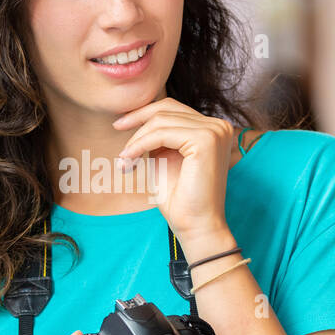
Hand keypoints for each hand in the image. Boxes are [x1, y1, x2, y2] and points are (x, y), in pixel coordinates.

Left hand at [112, 97, 232, 242]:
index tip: (121, 124)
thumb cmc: (179, 198)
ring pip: (161, 121)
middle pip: (167, 108)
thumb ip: (159, 136)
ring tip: (124, 159)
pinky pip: (161, 134)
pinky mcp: (206, 140)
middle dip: (137, 118)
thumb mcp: (165, 157)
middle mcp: (218, 126)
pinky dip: (140, 144)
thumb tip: (139, 117)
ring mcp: (214, 131)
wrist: (195, 226)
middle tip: (115, 128)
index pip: (174, 108)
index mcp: (212, 128)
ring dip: (136, 139)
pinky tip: (129, 158)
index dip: (144, 113)